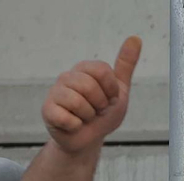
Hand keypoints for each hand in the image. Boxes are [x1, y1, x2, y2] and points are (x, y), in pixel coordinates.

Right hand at [42, 36, 141, 155]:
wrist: (89, 139)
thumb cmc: (102, 113)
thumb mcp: (119, 90)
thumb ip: (125, 65)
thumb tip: (135, 38)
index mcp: (84, 70)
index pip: (101, 70)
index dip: (111, 90)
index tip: (109, 98)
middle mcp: (67, 77)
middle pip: (89, 86)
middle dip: (100, 105)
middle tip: (96, 110)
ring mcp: (55, 92)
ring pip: (78, 102)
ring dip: (89, 116)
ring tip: (85, 117)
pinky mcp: (47, 110)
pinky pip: (67, 118)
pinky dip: (76, 126)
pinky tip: (73, 125)